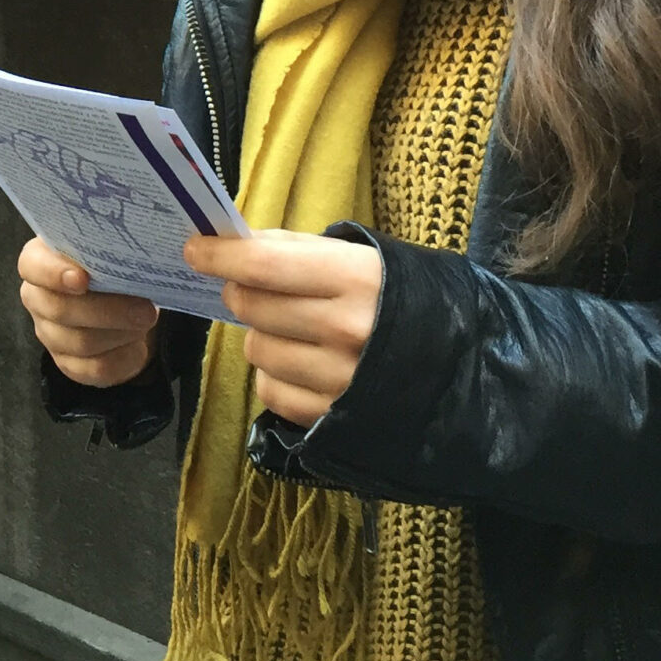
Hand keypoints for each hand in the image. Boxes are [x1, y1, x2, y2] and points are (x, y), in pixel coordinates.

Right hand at [18, 237, 160, 386]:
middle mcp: (38, 299)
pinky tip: (139, 346)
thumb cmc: (111, 266)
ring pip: (81, 342)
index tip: (83, 278)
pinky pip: (94, 368)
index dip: (53, 273)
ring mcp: (50, 334)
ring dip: (120, 333)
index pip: (32, 266)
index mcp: (40, 262)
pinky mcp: (68, 363)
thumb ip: (109, 248)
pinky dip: (123, 358)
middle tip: (146, 309)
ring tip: (146, 320)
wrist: (123, 301)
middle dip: (108, 311)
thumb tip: (132, 254)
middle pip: (60, 310)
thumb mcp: (109, 249)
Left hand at [184, 230, 383, 426]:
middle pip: (252, 306)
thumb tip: (234, 241)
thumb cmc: (403, 301)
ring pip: (257, 350)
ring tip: (295, 332)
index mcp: (356, 279)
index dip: (221, 254)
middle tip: (256, 289)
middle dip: (243, 293)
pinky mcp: (333, 419)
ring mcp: (339, 379)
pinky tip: (302, 366)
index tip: (195, 249)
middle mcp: (346, 330)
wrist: (466, 366)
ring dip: (264, 336)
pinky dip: (276, 377)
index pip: (264, 264)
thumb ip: (298, 250)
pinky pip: (270, 392)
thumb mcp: (363, 259)